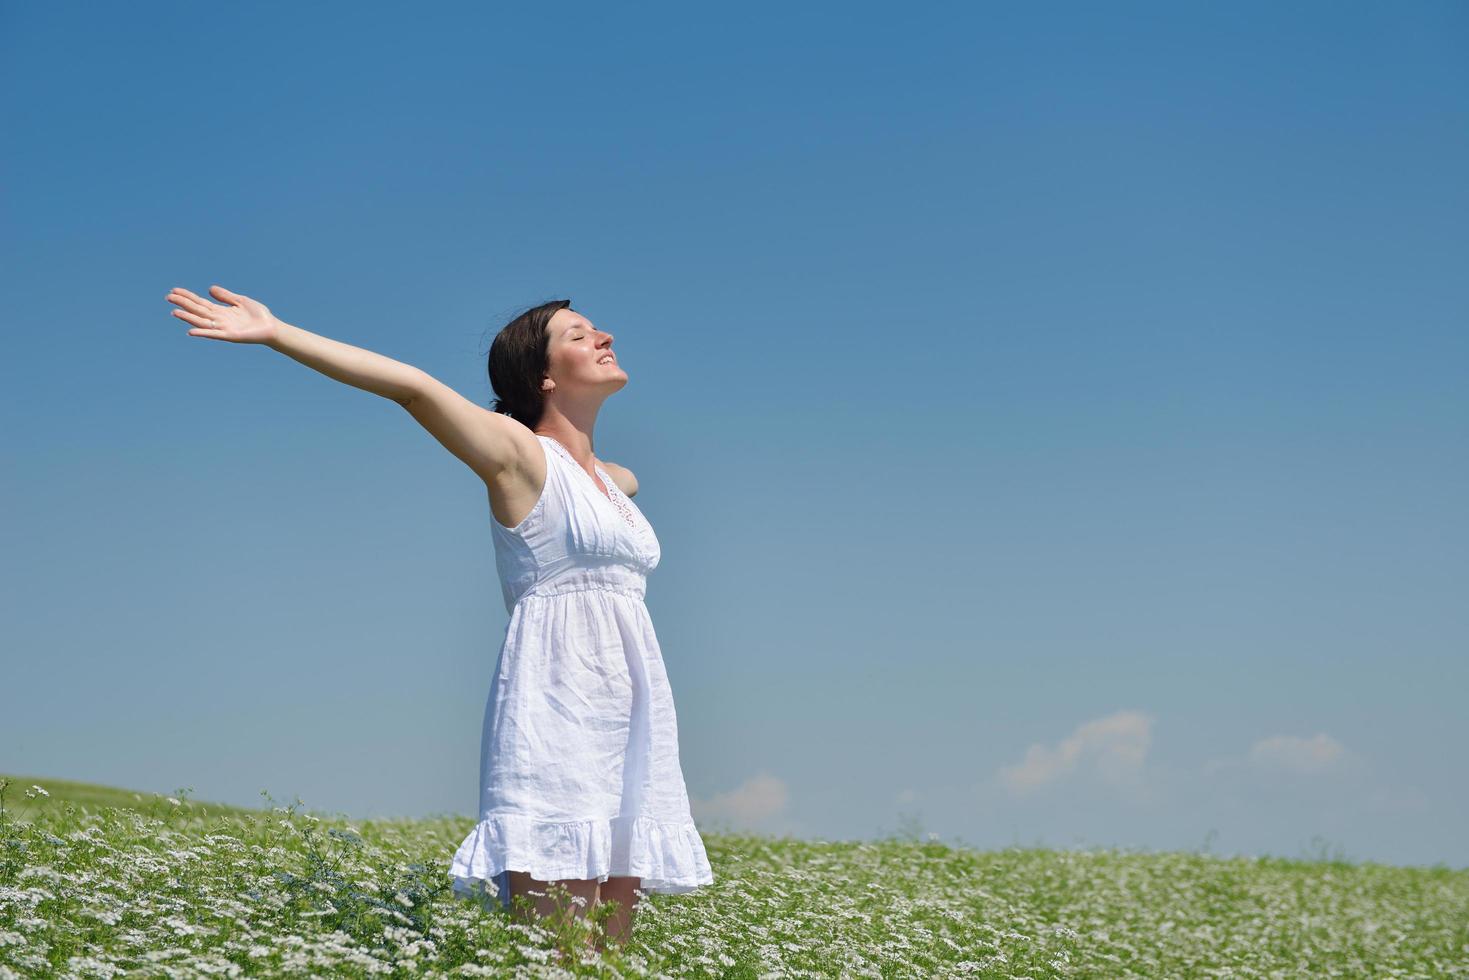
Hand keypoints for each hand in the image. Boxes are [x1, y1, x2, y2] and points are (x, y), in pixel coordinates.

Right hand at [166, 285, 282, 344]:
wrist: (271, 327)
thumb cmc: (258, 315)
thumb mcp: (240, 301)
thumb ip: (225, 296)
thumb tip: (209, 289)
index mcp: (221, 311)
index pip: (200, 303)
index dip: (188, 297)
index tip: (174, 291)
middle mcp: (219, 320)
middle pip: (198, 310)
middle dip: (183, 304)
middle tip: (168, 297)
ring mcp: (223, 328)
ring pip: (202, 322)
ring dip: (188, 318)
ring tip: (174, 312)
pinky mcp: (230, 336)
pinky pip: (214, 334)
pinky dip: (203, 333)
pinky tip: (191, 331)